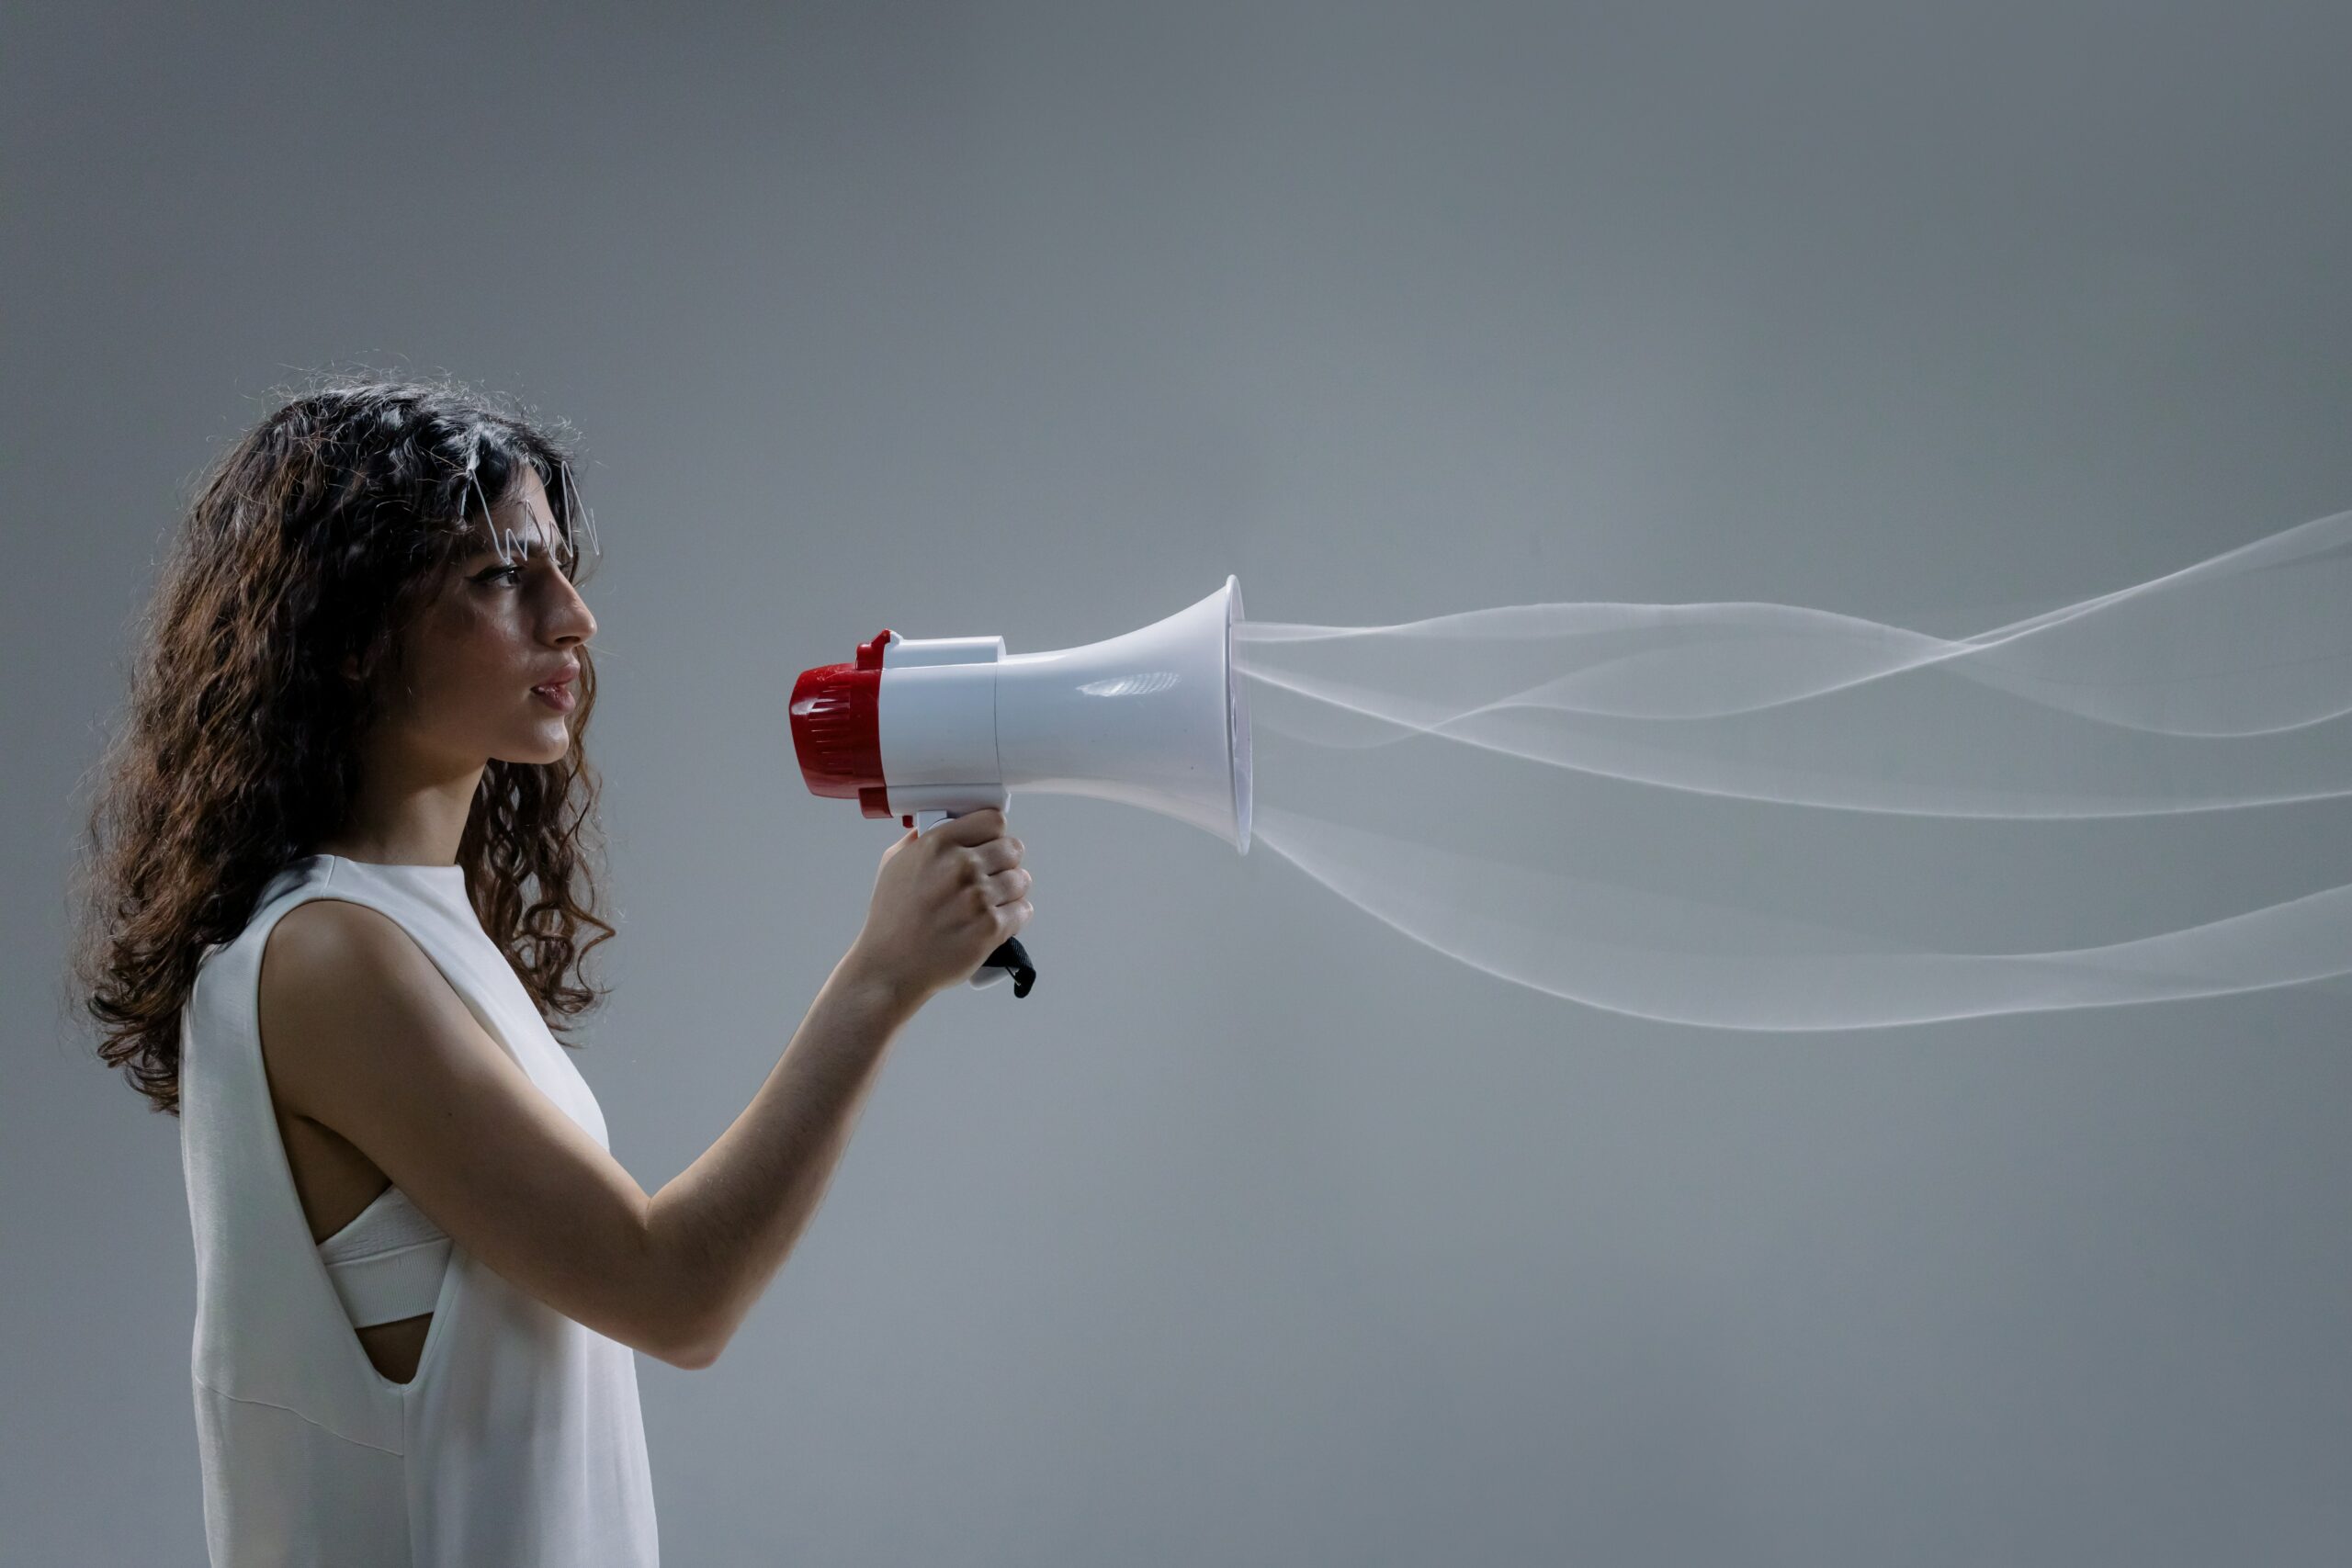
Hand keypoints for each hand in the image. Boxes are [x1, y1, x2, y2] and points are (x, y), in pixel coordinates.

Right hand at [844, 808, 1032, 1005]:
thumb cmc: (891, 918)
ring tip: (995, 900)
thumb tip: (945, 822)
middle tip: (994, 874)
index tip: (990, 843)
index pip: (993, 820)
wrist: (891, 966)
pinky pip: (1023, 910)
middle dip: (1006, 861)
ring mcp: (979, 898)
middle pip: (1013, 848)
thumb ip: (922, 839)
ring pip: (1021, 879)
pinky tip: (999, 919)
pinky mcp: (991, 928)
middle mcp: (961, 867)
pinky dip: (1016, 915)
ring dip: (1012, 889)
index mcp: (938, 845)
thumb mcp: (895, 863)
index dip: (994, 833)